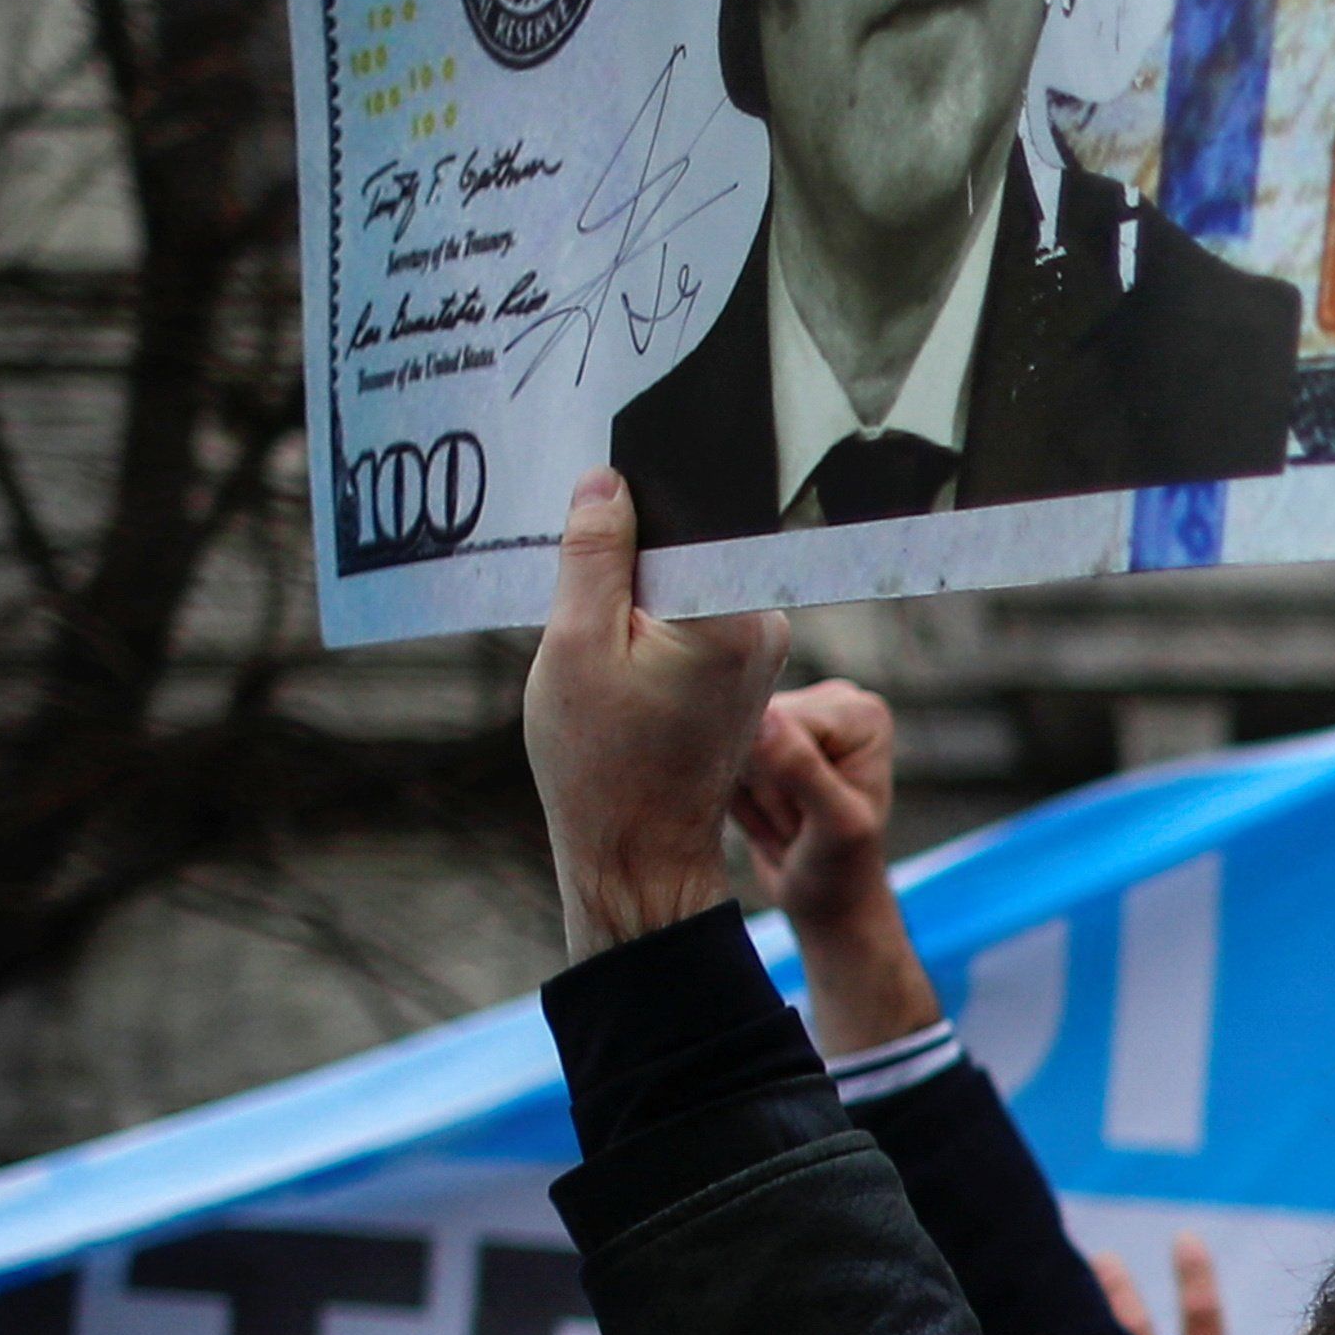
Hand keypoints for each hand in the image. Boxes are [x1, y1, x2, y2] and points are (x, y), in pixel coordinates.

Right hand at [523, 471, 788, 958]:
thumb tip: (604, 481)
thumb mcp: (577, 648)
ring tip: (586, 612)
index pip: (694, 508)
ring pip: (683, 576)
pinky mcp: (739, 666)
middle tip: (572, 555)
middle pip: (689, 540)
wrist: (638, 854)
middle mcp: (762, 621)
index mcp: (732, 612)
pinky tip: (606, 641)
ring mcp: (757, 645)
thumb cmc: (602, 766)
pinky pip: (689, 610)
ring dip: (630, 582)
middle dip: (627, 541)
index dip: (636, 491)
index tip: (593, 486)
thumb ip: (593, 558)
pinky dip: (644, 614)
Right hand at [734, 682, 936, 1051]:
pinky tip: (766, 816)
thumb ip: (804, 771)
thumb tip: (766, 718)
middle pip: (749, 726)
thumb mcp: (834, 825)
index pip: (781, 719)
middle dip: (763, 786)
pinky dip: (734, 798)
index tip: (809, 817)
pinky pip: (715, 760)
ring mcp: (792, 717)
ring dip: (749, 795)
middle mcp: (828, 700)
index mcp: (859, 711)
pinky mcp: (759, 741)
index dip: (778, 776)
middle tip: (798, 824)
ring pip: (727, 744)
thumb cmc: (842, 869)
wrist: (826, 900)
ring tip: (787, 822)